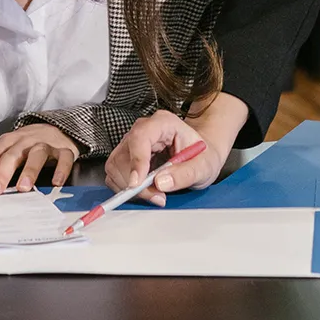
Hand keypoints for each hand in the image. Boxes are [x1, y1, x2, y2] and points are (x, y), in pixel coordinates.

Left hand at [0, 124, 77, 193]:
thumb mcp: (2, 147)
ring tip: (24, 187)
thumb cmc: (25, 143)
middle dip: (3, 172)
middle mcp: (25, 142)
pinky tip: (56, 183)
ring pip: (37, 155)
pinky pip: (64, 159)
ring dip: (30, 170)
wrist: (56, 129)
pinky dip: (61, 170)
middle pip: (13, 155)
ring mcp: (45, 145)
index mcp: (8, 142)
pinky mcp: (64, 151)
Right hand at [105, 95, 242, 205]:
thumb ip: (185, 173)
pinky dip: (126, 187)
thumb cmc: (203, 156)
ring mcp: (132, 142)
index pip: (141, 137)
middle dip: (136, 182)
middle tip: (158, 196)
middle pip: (124, 154)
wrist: (201, 156)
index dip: (136, 160)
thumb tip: (161, 182)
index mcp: (164, 123)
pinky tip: (146, 190)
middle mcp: (144, 129)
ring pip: (116, 165)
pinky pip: (115, 173)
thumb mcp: (204, 166)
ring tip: (155, 194)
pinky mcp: (126, 156)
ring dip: (130, 187)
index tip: (137, 184)